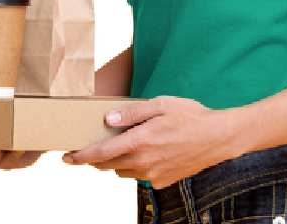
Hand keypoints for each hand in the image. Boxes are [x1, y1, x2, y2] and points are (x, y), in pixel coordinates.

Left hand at [59, 96, 243, 186]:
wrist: (220, 137)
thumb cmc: (191, 116)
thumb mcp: (160, 105)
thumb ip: (131, 112)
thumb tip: (107, 120)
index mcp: (140, 142)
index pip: (101, 154)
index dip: (80, 157)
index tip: (66, 157)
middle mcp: (144, 162)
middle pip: (107, 165)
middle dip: (94, 158)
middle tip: (90, 147)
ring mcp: (154, 173)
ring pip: (122, 172)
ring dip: (115, 163)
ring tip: (122, 146)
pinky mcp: (164, 180)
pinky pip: (140, 176)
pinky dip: (135, 167)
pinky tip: (145, 153)